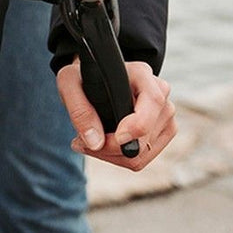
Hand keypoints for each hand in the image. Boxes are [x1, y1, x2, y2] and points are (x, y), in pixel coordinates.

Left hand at [56, 59, 176, 170]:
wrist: (90, 80)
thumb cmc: (81, 78)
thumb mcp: (69, 84)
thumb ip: (79, 110)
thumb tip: (96, 142)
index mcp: (140, 73)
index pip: (153, 100)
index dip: (138, 124)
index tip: (116, 137)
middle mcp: (159, 92)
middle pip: (146, 134)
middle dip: (111, 147)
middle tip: (81, 141)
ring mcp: (164, 113)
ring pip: (144, 152)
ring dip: (113, 155)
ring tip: (89, 141)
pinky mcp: (161, 131)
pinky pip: (144, 158)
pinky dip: (120, 158)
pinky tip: (102, 145)